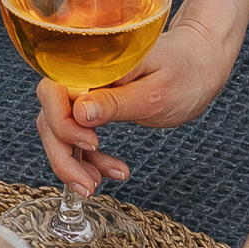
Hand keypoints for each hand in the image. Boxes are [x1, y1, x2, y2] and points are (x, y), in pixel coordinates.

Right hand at [36, 13, 245, 194]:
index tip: (92, 144)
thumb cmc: (184, 72)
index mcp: (92, 62)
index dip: (64, 123)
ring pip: (58, 130)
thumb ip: (116, 102)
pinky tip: (110, 171)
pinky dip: (88, 159)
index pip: (53, 92)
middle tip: (88, 185)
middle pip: (50, 116)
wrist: (198, 65)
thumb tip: (78, 112)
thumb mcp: (155, 93)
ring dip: (72, 162)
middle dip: (63, 155)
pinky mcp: (93, 106)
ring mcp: (85, 92)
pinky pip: (77, 136)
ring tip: (96, 185)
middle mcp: (81, 74)